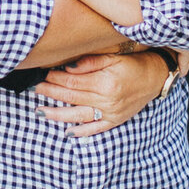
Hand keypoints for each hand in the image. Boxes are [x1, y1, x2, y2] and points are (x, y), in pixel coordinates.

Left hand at [35, 48, 170, 137]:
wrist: (155, 78)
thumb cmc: (133, 64)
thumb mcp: (113, 57)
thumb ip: (90, 62)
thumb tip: (69, 67)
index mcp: (105, 82)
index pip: (72, 81)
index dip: (55, 78)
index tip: (41, 74)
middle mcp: (106, 100)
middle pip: (71, 96)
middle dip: (50, 92)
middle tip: (33, 89)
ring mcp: (110, 113)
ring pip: (78, 115)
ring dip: (57, 114)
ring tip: (40, 112)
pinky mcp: (115, 121)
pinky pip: (95, 129)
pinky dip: (81, 132)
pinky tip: (67, 132)